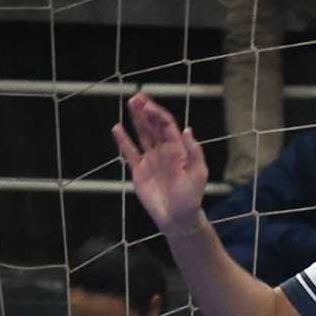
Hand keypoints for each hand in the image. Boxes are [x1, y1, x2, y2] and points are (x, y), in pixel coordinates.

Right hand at [113, 95, 208, 234]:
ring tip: (130, 104)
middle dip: (146, 111)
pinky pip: (130, 152)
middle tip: (136, 97)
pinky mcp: (139, 171)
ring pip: (142, 134)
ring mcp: (150, 159)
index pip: (167, 125)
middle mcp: (163, 151)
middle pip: (153, 126)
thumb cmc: (191, 197)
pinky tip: (117, 128)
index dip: (158, 114)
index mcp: (178, 149)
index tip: (148, 105)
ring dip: (136, 120)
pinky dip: (123, 141)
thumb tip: (188, 129)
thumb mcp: (198, 174)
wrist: (178, 218)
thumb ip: (194, 152)